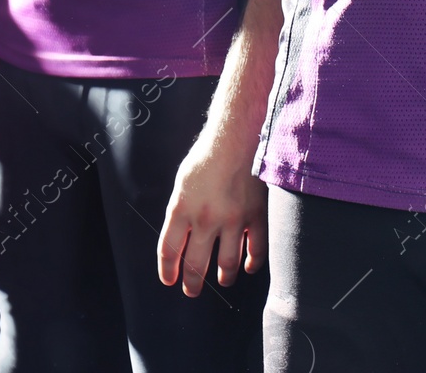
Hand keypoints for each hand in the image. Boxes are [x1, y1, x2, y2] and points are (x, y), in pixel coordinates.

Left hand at [158, 130, 267, 295]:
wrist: (237, 135)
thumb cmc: (208, 155)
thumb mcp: (183, 182)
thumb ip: (181, 210)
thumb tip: (183, 235)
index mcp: (181, 208)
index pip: (169, 251)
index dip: (168, 270)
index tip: (170, 280)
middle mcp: (205, 219)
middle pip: (195, 264)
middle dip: (192, 282)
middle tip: (192, 290)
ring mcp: (232, 220)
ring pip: (227, 264)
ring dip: (223, 277)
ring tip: (222, 281)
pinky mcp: (256, 215)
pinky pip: (256, 250)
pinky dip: (252, 263)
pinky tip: (249, 267)